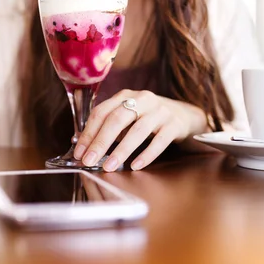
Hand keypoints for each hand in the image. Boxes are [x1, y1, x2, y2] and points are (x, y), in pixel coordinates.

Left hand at [73, 90, 207, 171]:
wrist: (185, 115)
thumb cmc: (149, 118)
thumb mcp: (128, 117)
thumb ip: (109, 127)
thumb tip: (83, 145)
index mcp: (126, 95)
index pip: (101, 112)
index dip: (88, 133)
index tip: (79, 152)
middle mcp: (142, 99)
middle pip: (117, 119)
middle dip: (100, 142)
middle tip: (89, 161)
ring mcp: (160, 111)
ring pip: (138, 130)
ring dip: (121, 150)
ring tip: (109, 167)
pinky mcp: (175, 124)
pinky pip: (160, 140)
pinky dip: (147, 154)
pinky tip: (135, 165)